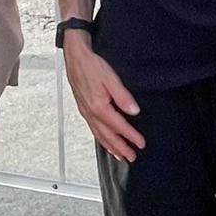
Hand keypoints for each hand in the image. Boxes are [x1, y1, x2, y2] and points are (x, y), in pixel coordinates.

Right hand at [62, 35, 143, 161]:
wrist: (75, 58)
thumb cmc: (91, 66)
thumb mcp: (111, 78)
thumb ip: (123, 96)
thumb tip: (134, 111)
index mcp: (99, 107)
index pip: (119, 126)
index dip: (131, 136)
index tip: (140, 144)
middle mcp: (91, 113)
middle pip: (108, 136)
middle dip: (121, 148)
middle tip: (131, 157)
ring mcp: (86, 112)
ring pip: (99, 135)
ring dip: (111, 147)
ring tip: (120, 155)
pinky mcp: (84, 109)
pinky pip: (93, 129)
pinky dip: (101, 139)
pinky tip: (105, 141)